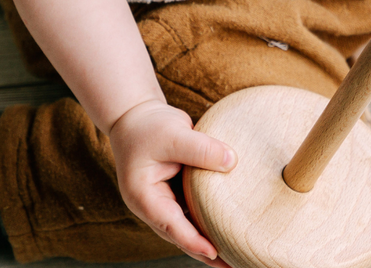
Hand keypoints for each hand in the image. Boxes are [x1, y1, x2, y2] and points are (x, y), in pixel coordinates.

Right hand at [108, 100, 236, 267]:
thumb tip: (233, 162)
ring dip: (208, 242)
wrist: (135, 116)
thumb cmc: (147, 126)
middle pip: (180, 236)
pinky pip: (194, 214)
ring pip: (188, 228)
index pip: (170, 225)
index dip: (193, 241)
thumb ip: (201, 148)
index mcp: (143, 196)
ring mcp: (163, 202)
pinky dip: (209, 223)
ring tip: (235, 256)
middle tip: (232, 266)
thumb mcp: (174, 133)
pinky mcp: (175, 195)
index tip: (215, 253)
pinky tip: (228, 230)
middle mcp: (152, 205)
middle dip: (204, 253)